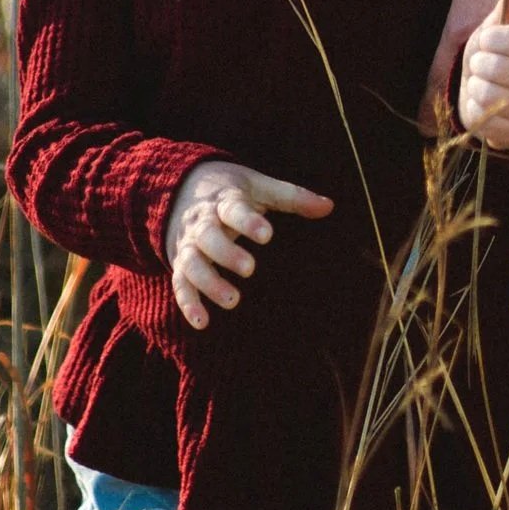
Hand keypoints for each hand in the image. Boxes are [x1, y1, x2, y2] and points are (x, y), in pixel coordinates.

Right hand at [163, 159, 332, 329]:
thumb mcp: (258, 187)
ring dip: (209, 282)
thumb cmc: (229, 191)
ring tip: (233, 300)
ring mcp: (188, 245)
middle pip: (208, 236)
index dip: (248, 222)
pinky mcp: (179, 263)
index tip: (267, 234)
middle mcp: (202, 223)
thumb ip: (291, 197)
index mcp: (223, 200)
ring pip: (192, 263)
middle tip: (250, 268)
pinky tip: (202, 323)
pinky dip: (188, 303)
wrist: (180, 188)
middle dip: (226, 252)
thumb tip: (329, 206)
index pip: (234, 209)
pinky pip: (179, 283)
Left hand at [456, 0, 508, 151]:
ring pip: (487, 94)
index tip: (486, 41)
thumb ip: (508, 10)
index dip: (489, 37)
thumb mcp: (497, 32)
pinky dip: (474, 111)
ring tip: (481, 85)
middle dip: (477, 65)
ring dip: (474, 88)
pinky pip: (484, 119)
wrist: (493, 103)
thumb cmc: (493, 60)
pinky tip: (483, 107)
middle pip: (496, 67)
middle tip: (480, 66)